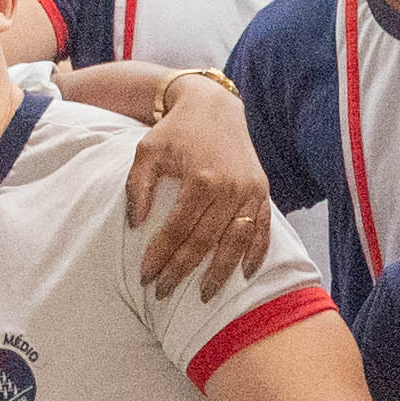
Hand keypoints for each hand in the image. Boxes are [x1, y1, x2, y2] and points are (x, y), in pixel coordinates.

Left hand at [120, 78, 276, 302]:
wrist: (214, 106)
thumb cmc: (175, 130)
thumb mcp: (147, 151)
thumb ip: (138, 187)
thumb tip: (136, 225)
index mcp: (201, 178)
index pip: (177, 230)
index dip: (160, 256)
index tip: (145, 276)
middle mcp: (230, 188)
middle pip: (205, 242)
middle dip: (182, 271)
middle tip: (164, 292)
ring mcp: (250, 191)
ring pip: (235, 242)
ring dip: (220, 272)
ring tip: (204, 294)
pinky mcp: (262, 191)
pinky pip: (261, 229)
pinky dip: (255, 253)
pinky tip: (244, 274)